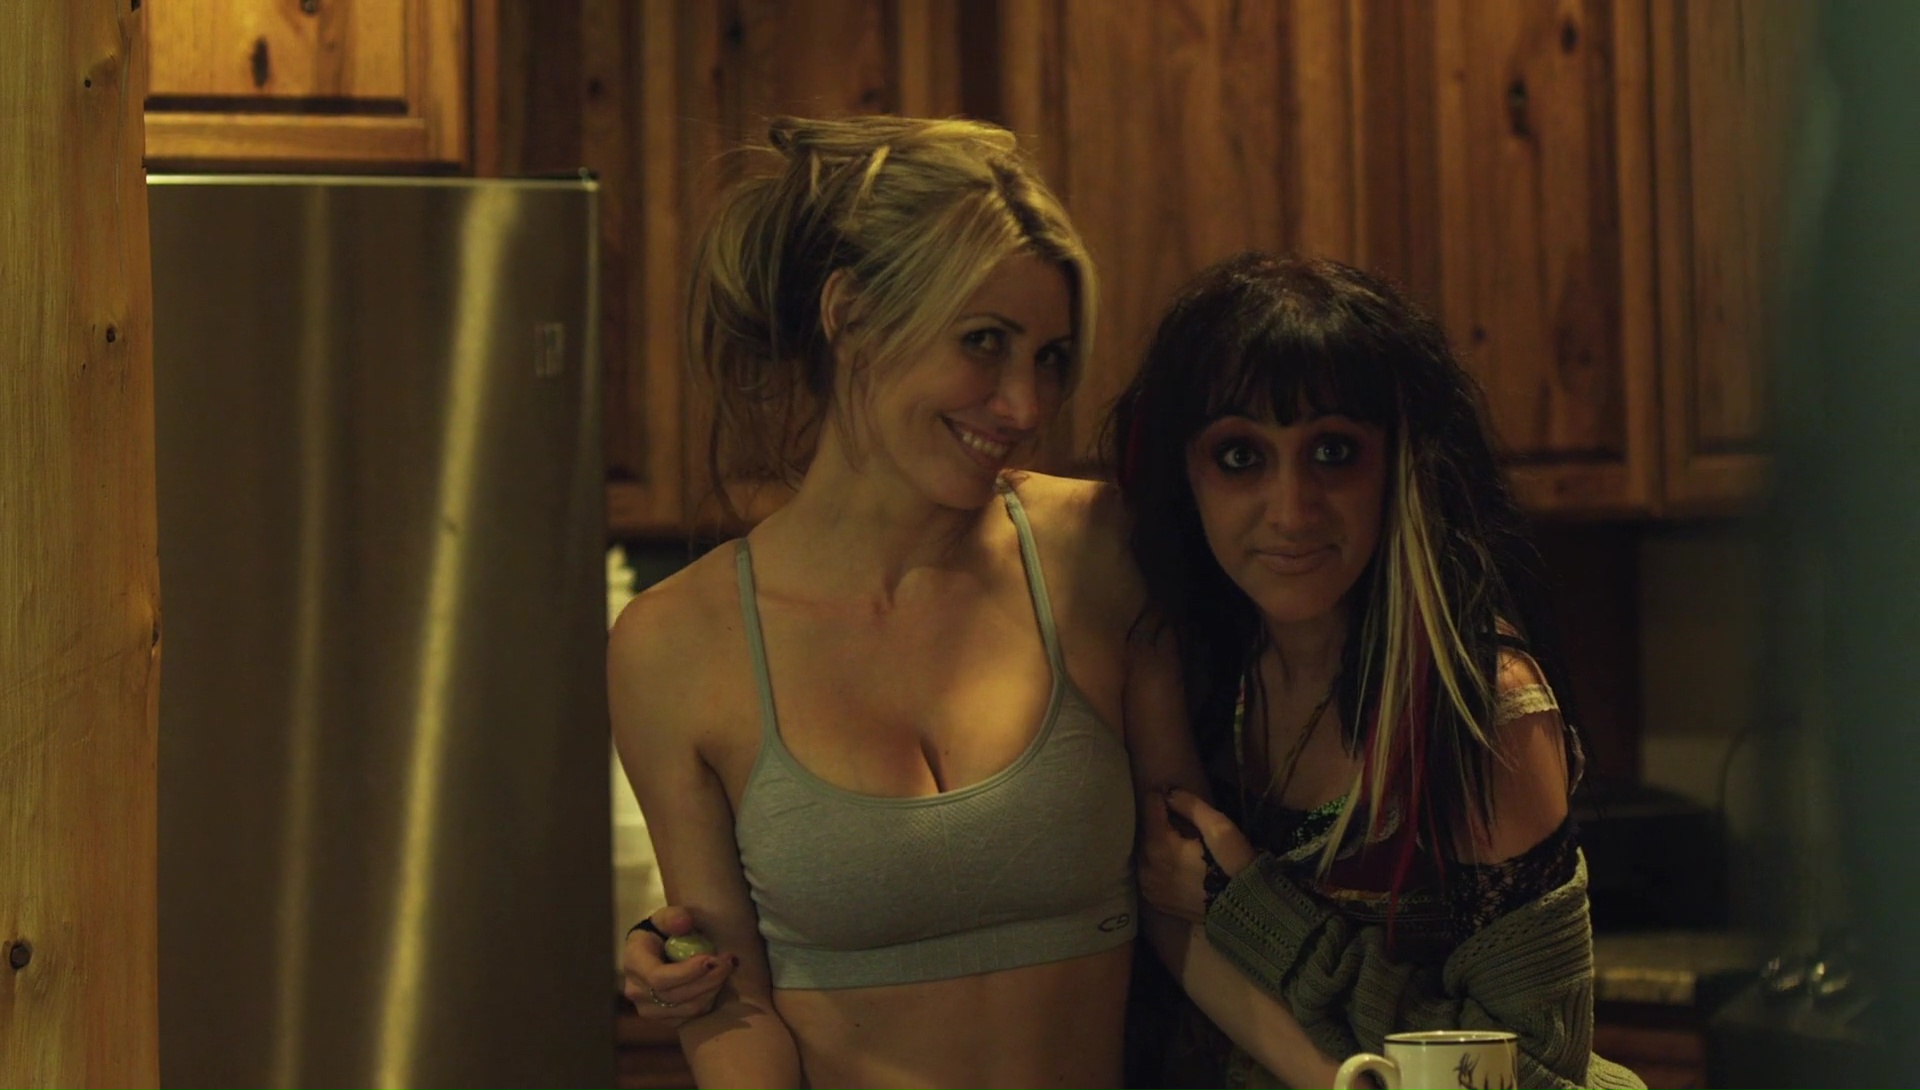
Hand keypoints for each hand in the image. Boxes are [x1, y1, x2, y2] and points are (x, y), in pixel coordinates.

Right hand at [620, 905, 735, 1025]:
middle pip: (676, 996)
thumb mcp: (665, 917)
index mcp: (634, 963)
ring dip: (712, 990)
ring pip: (687, 1009)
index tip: (711, 959)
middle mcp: (636, 991)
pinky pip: (691, 1016)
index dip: (687, 972)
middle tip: (728, 962)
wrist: (652, 953)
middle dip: (708, 980)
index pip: (658, 978)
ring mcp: (648, 1010)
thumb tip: (684, 924)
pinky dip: (708, 1000)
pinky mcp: (663, 1020)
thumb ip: (674, 917)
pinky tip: (716, 983)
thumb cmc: (661, 932)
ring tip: (726, 969)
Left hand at [1137, 788, 1256, 922]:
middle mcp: (1145, 865)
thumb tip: (1169, 793)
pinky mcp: (1153, 899)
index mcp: (1158, 845)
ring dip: (1158, 842)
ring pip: (1145, 851)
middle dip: (1160, 822)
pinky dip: (1158, 862)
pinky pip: (1148, 871)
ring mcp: (1147, 885)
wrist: (1241, 911)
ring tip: (1181, 842)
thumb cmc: (1232, 865)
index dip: (1163, 797)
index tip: (1175, 797)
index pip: (1149, 807)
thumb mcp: (1220, 828)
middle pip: (1145, 830)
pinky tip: (1176, 862)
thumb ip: (1191, 806)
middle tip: (1182, 822)